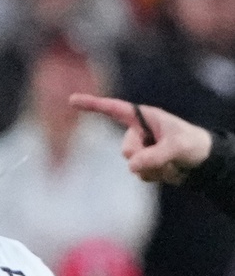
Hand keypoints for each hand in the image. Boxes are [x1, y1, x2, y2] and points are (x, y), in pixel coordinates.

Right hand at [69, 93, 213, 183]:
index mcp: (144, 118)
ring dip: (153, 168)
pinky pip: (140, 174)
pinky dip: (155, 175)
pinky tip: (169, 170)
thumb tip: (131, 166)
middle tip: (165, 157)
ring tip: (172, 162)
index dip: (92, 104)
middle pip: (126, 148)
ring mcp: (140, 149)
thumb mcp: (177, 147)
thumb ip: (154, 155)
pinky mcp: (144, 164)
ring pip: (132, 164)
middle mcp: (138, 132)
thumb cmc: (193, 144)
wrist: (204, 162)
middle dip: (143, 156)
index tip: (71, 100)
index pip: (114, 109)